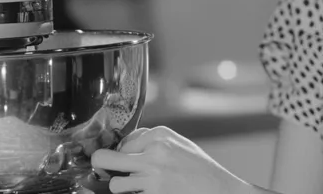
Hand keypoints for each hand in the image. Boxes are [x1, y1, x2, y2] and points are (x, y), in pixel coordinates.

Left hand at [90, 126, 252, 193]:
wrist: (220, 191)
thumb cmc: (201, 171)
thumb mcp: (180, 145)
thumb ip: (153, 142)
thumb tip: (124, 147)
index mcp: (160, 135)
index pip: (122, 142)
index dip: (121, 154)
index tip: (125, 162)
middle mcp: (153, 152)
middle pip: (104, 158)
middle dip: (102, 167)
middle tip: (107, 174)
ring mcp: (152, 176)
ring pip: (114, 185)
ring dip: (122, 189)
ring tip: (138, 188)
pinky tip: (150, 193)